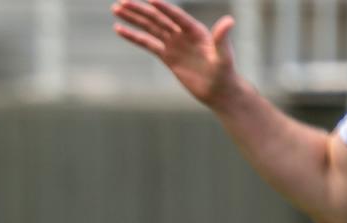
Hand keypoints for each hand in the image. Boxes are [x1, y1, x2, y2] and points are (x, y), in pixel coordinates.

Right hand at [111, 0, 239, 106]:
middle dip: (140, 10)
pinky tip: (119, 29)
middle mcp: (182, 33)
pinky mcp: (167, 56)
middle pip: (158, 18)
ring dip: (133, 18)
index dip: (164, 8)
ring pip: (150, 28)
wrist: (218, 90)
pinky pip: (147, 44)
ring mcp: (173, 44)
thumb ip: (223, 39)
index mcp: (196, 31)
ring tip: (116, 9)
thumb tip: (229, 20)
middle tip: (122, 2)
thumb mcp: (224, 57)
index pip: (176, 16)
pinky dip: (133, 37)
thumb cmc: (225, 73)